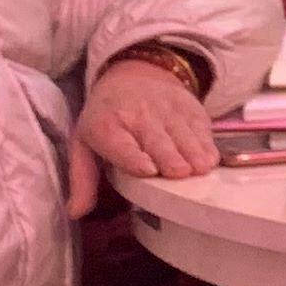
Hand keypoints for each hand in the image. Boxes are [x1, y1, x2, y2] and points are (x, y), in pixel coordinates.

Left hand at [68, 61, 215, 217]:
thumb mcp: (84, 143)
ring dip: (194, 152)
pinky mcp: (191, 107)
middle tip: (179, 173)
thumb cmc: (108, 117)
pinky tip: (210, 159)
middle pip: (157, 141)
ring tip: (201, 169)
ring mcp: (168, 110)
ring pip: (184, 134)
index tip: (148, 170)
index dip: (134, 157)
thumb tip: (75, 212)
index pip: (121, 144)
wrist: (135, 73)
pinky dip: (207, 143)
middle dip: (169, 156)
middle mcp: (138, 116)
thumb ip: (82, 179)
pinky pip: (201, 127)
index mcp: (106, 127)